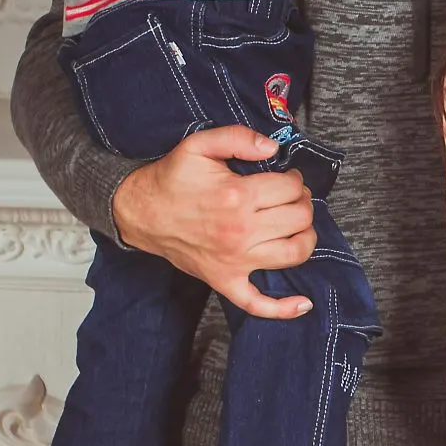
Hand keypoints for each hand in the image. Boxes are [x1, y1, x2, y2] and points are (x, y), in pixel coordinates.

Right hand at [109, 126, 317, 319]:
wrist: (139, 212)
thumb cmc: (171, 179)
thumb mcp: (199, 145)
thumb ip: (238, 138)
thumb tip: (273, 147)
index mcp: (237, 196)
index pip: (291, 187)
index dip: (295, 178)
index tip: (287, 177)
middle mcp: (241, 232)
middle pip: (299, 217)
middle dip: (303, 202)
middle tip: (292, 197)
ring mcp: (235, 261)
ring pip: (294, 254)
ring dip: (306, 237)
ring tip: (297, 225)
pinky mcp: (225, 280)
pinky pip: (257, 303)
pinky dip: (283, 308)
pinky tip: (302, 304)